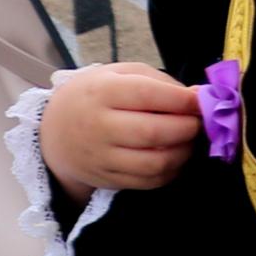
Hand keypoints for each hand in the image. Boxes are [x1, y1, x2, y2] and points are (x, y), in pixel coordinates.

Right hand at [40, 63, 207, 192]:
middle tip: (199, 122)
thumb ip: (159, 81)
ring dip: (184, 152)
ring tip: (189, 140)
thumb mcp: (120, 74)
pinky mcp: (106, 179)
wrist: (53, 131)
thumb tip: (197, 96)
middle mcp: (98, 126)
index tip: (202, 100)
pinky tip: (175, 157)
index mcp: (102, 92)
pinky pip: (148, 181)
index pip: (148, 94)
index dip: (183, 99)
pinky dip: (171, 171)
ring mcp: (101, 157)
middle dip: (188, 127)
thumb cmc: (96, 95)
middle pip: (154, 132)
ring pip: (155, 162)